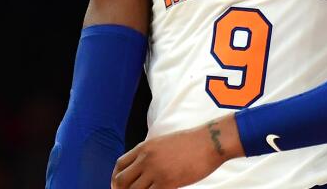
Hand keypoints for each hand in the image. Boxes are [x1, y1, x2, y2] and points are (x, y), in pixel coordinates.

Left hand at [111, 115, 243, 188]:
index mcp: (145, 147)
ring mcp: (156, 171)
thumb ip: (151, 153)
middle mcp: (146, 159)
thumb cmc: (192, 142)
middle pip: (121, 180)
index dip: (116, 177)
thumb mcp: (164, 142)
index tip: (119, 185)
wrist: (210, 141)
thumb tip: (143, 166)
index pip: (120, 165)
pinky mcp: (167, 183)